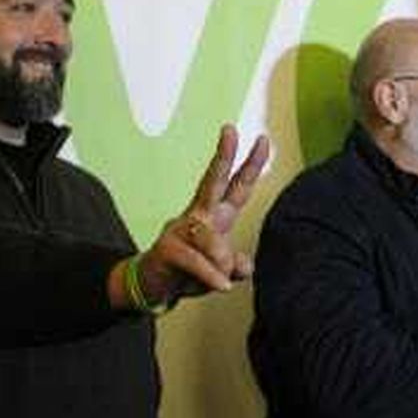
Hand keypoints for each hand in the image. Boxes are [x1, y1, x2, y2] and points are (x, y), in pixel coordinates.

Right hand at [119, 126, 271, 310]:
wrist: (153, 287)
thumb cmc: (190, 272)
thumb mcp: (221, 270)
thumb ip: (235, 265)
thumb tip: (244, 267)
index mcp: (216, 215)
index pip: (237, 186)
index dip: (252, 165)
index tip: (264, 139)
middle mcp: (199, 215)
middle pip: (213, 180)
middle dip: (223, 155)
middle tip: (230, 129)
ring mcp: (180, 229)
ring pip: (210, 237)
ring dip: (221, 261)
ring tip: (224, 280)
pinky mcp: (167, 248)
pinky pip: (196, 260)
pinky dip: (211, 275)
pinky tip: (222, 285)